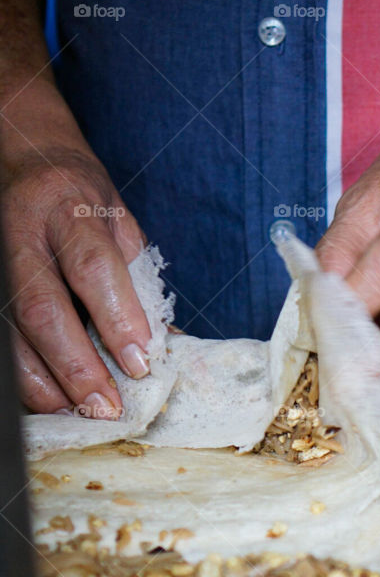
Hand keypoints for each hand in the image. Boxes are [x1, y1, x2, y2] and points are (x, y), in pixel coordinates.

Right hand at [1, 138, 151, 417]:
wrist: (25, 160)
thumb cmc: (82, 200)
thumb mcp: (120, 225)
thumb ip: (139, 281)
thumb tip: (166, 344)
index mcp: (68, 212)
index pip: (94, 269)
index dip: (117, 320)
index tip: (141, 363)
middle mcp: (21, 237)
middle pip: (44, 309)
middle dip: (77, 366)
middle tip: (106, 406)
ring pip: (11, 332)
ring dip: (45, 383)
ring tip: (79, 415)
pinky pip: (2, 339)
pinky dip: (24, 375)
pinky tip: (50, 401)